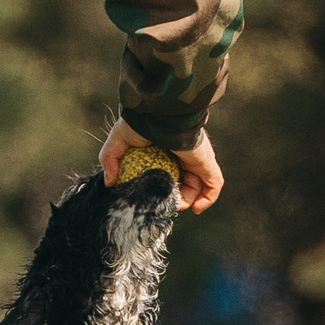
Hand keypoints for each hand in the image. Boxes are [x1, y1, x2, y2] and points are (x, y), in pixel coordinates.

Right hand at [100, 118, 224, 213]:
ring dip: (188, 201)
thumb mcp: (117, 142)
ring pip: (197, 187)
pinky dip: (208, 199)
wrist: (160, 116)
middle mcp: (180, 156)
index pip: (164, 175)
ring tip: (176, 205)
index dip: (158, 189)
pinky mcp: (206, 163)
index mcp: (162, 151)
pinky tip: (197, 208)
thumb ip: (111, 160)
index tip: (149, 198)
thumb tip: (110, 182)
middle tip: (162, 204)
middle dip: (173, 198)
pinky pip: (213, 185)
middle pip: (180, 183)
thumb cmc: (140, 123)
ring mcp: (196, 160)